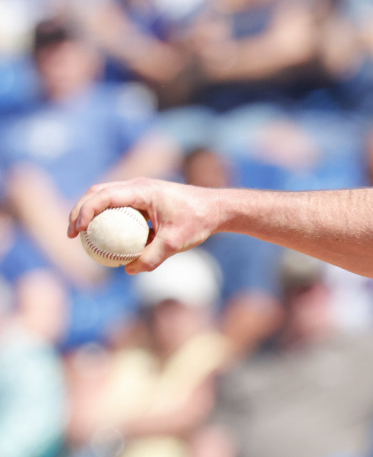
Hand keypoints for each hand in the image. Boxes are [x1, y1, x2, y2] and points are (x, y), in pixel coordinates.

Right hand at [67, 178, 219, 273]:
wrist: (217, 209)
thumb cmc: (198, 221)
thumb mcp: (176, 243)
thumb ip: (153, 256)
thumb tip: (129, 270)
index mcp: (142, 190)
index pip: (104, 196)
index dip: (85, 211)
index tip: (78, 231)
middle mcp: (137, 186)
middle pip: (97, 193)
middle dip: (79, 211)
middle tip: (71, 235)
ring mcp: (140, 192)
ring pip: (106, 198)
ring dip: (90, 213)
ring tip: (81, 237)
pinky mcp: (144, 200)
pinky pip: (119, 207)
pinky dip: (108, 219)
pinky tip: (105, 239)